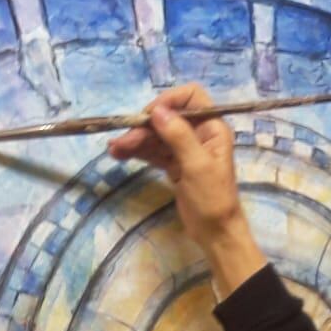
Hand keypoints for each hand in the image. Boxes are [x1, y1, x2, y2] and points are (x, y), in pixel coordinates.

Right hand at [108, 83, 245, 248]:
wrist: (215, 233)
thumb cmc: (213, 199)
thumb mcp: (197, 165)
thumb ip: (178, 136)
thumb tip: (157, 111)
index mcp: (212, 128)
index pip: (191, 97)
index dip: (169, 101)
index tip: (150, 116)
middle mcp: (199, 134)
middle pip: (168, 118)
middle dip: (145, 127)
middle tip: (123, 140)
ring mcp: (185, 150)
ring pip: (157, 136)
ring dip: (136, 140)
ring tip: (114, 149)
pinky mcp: (174, 165)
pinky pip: (154, 152)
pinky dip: (138, 151)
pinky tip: (120, 154)